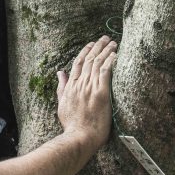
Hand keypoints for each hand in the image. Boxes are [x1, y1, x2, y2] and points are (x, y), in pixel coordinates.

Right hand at [56, 36, 115, 153]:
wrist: (79, 137)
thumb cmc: (72, 125)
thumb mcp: (62, 103)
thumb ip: (62, 87)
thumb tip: (60, 73)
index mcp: (71, 86)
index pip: (78, 63)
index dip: (85, 52)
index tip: (91, 44)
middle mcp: (80, 84)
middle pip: (89, 60)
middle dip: (97, 47)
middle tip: (104, 38)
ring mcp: (90, 88)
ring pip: (98, 63)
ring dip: (106, 51)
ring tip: (112, 42)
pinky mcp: (101, 93)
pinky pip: (106, 72)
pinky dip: (110, 61)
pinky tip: (115, 54)